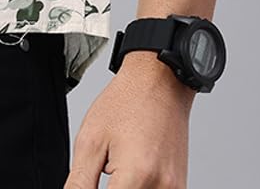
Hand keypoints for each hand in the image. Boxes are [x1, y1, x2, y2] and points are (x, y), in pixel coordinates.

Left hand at [64, 56, 193, 186]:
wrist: (161, 82)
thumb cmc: (126, 103)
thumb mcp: (90, 141)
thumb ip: (80, 184)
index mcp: (136, 176)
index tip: (88, 183)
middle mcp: (161, 188)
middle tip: (104, 169)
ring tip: (116, 170)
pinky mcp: (179, 188)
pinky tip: (129, 174)